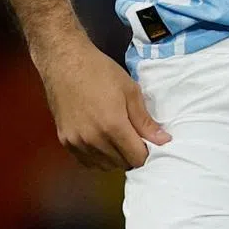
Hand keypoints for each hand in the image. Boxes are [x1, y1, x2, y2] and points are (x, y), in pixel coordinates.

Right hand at [33, 34, 170, 170]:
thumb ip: (145, 120)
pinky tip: (101, 141)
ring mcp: (77, 143)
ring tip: (118, 137)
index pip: (136, 158)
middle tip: (135, 138)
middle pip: (121, 164)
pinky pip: (86, 161)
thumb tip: (163, 140)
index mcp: (113, 126)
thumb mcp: (129, 90)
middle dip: (132, 155)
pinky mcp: (65, 142)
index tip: (151, 145)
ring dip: (115, 158)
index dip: (147, 154)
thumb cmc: (101, 71)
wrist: (65, 63)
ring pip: (103, 165)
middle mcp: (94, 140)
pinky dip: (97, 157)